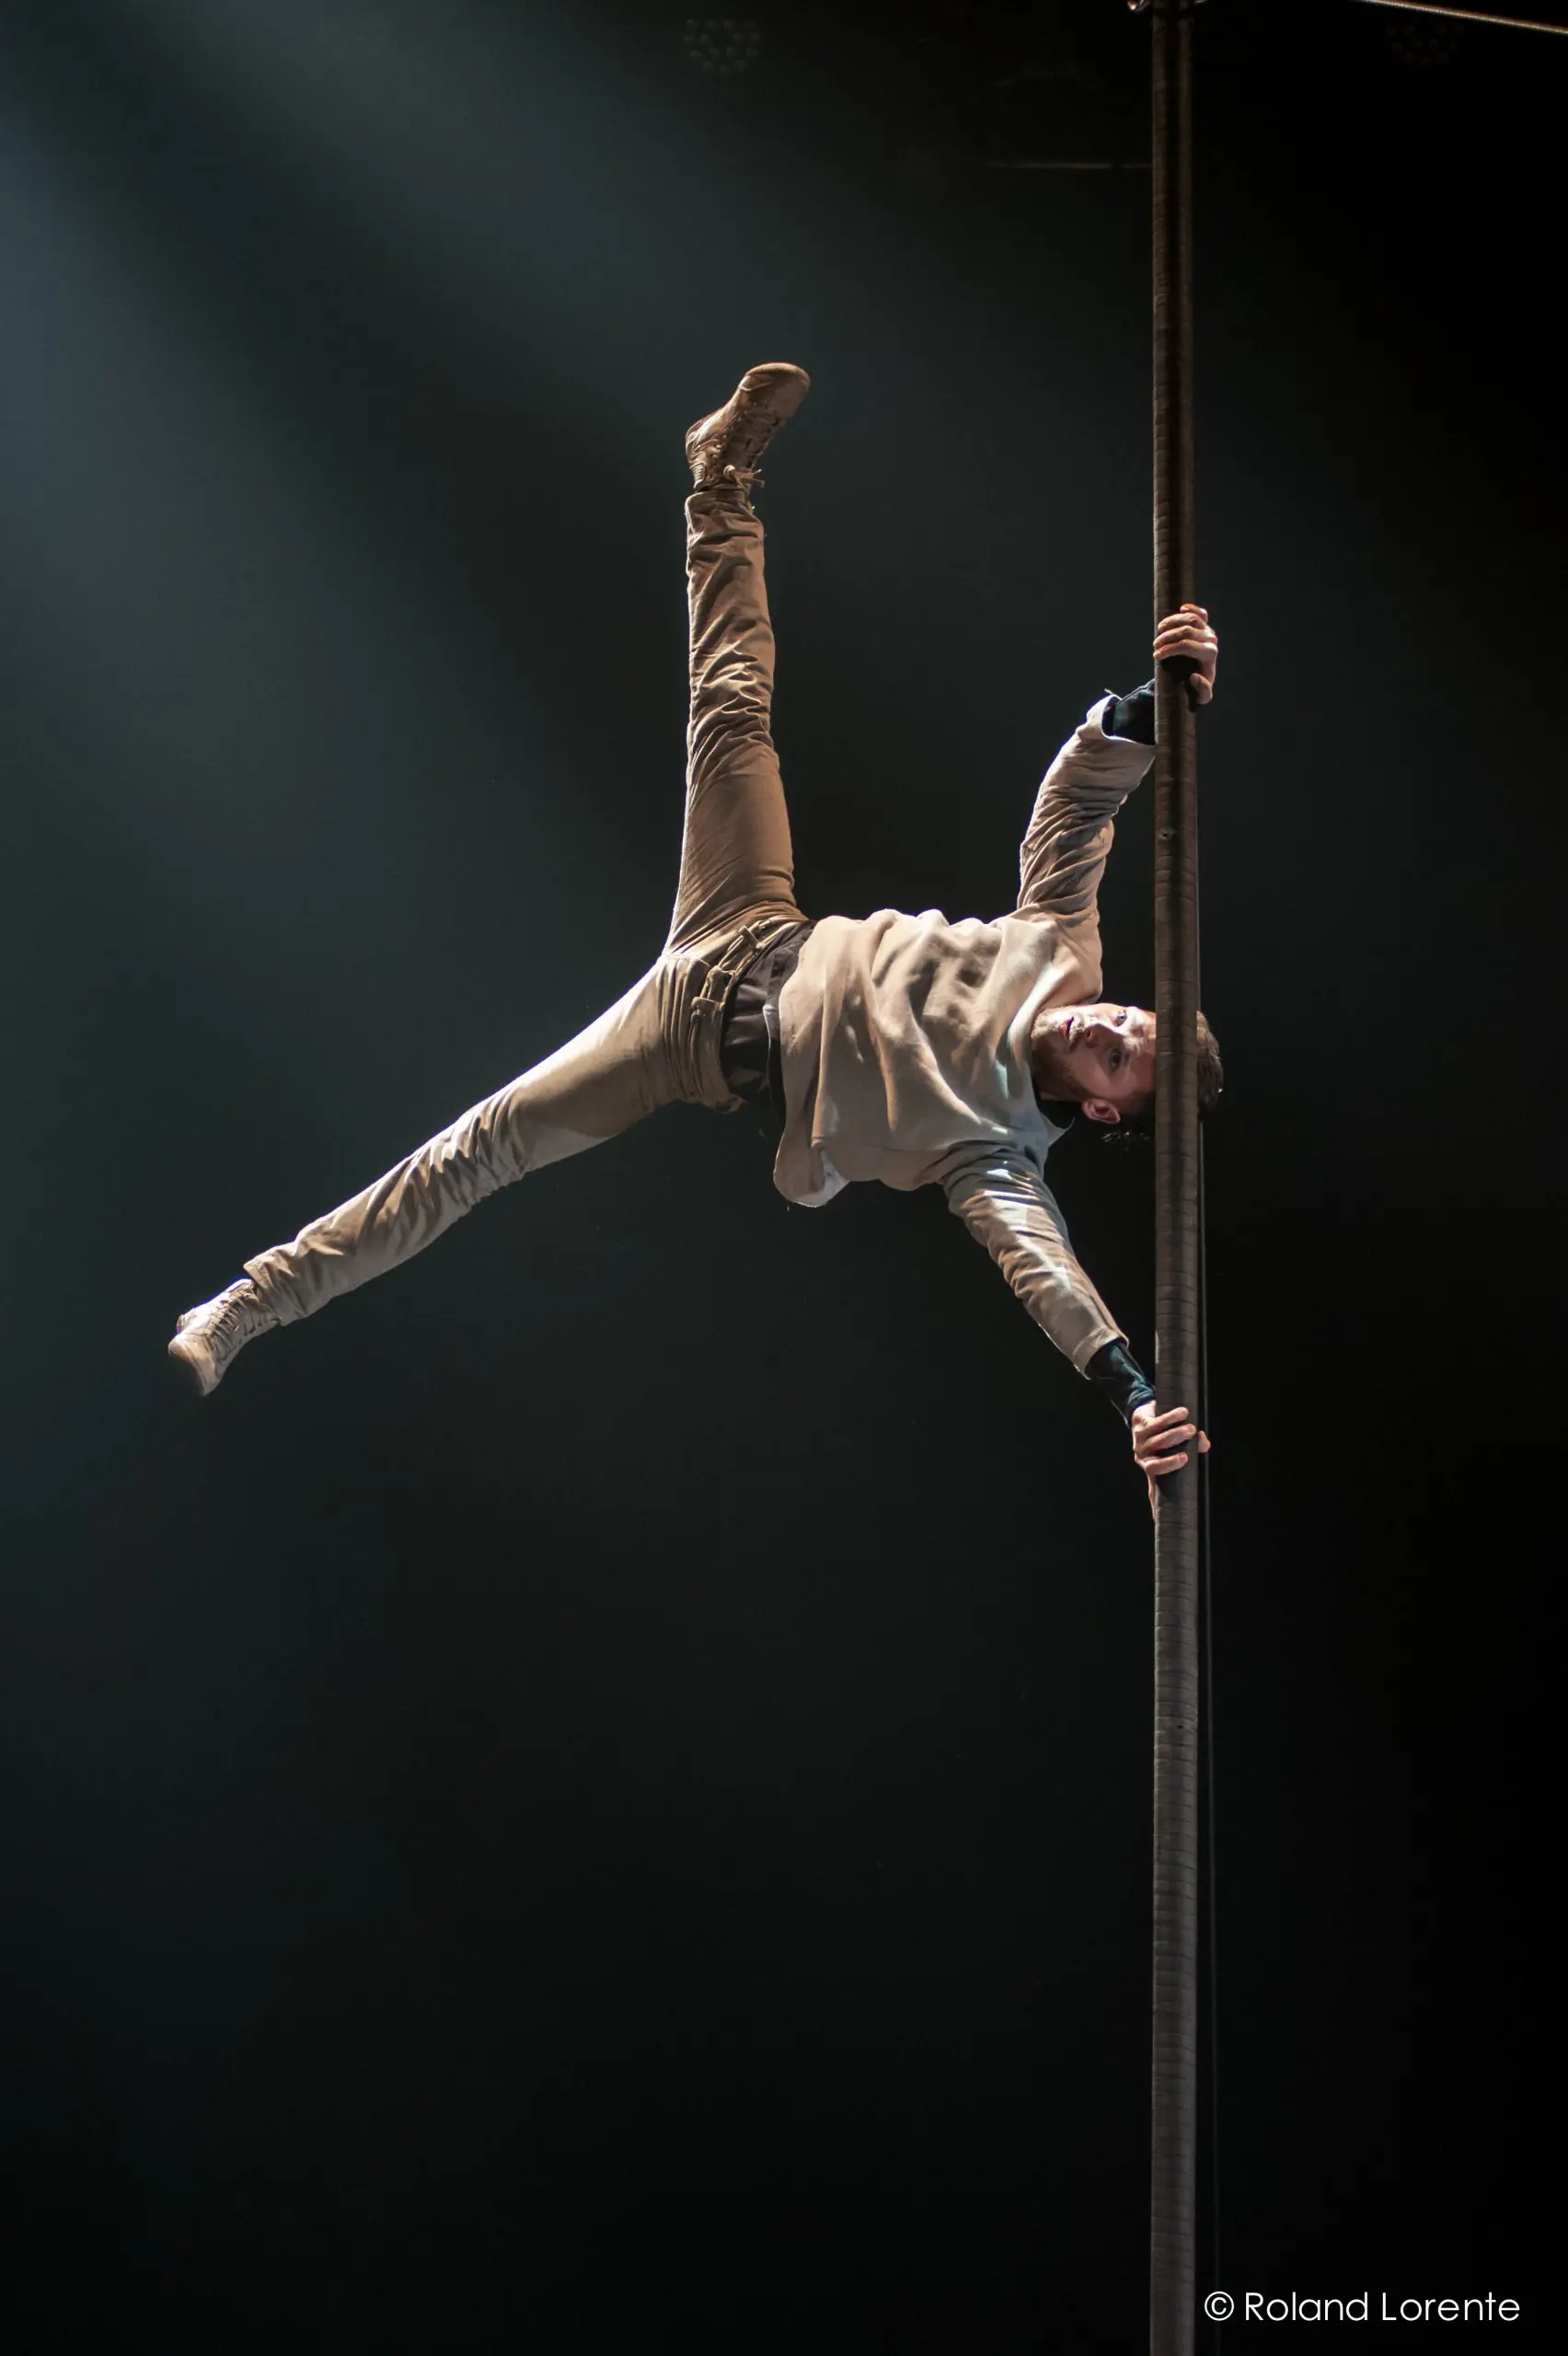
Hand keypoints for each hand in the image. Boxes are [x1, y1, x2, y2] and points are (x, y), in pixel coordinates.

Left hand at [1131, 1400, 1210, 1517]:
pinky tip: (1184, 1413)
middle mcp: (1142, 1457)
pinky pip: (1157, 1422)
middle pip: (1155, 1464)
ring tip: (1192, 1429)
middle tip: (1187, 1456)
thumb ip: (1192, 1450)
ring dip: (1176, 1434)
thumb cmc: (1163, 1438)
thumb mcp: (1176, 1448)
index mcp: (1150, 1468)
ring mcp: (1140, 1441)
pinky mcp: (1141, 1424)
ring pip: (1158, 1440)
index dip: (1154, 1504)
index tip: (1158, 1518)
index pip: (1152, 1489)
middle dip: (1171, 1461)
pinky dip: (1172, 1417)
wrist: (1144, 1414)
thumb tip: (1204, 1442)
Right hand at [1152, 604, 1217, 705]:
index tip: (1156, 655)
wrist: (1200, 677)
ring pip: (1190, 618)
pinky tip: (1181, 608)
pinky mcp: (1205, 625)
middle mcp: (1210, 639)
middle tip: (1154, 645)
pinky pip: (1200, 613)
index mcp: (1210, 654)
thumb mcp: (1201, 696)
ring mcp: (1208, 630)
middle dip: (1167, 637)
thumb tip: (1195, 676)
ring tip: (1159, 629)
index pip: (1187, 646)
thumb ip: (1202, 691)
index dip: (1170, 649)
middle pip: (1186, 631)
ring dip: (1172, 622)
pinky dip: (1191, 608)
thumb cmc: (1198, 687)